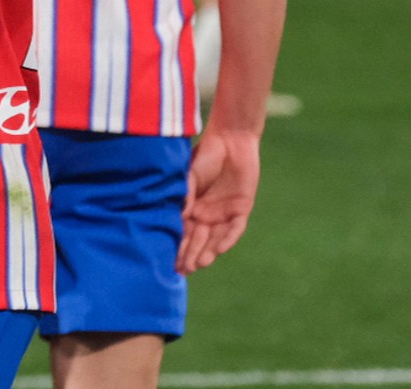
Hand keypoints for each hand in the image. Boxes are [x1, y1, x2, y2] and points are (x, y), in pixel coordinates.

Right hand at [177, 128, 260, 273]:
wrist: (230, 140)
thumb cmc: (205, 154)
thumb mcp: (189, 175)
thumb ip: (186, 194)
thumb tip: (181, 215)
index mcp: (190, 207)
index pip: (182, 231)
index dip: (177, 246)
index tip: (170, 260)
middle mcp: (206, 214)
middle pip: (198, 239)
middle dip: (191, 254)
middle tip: (184, 270)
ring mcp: (223, 212)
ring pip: (215, 238)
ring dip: (208, 251)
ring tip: (201, 264)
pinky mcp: (241, 208)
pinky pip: (235, 228)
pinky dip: (228, 238)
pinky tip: (221, 249)